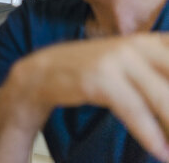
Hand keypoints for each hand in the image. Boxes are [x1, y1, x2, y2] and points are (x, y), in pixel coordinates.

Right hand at [0, 33, 168, 161]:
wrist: (36, 75)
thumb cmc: (80, 72)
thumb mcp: (119, 66)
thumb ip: (149, 73)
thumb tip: (167, 94)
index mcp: (141, 42)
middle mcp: (130, 46)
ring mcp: (113, 60)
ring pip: (159, 94)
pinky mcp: (96, 78)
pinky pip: (130, 107)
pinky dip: (147, 130)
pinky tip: (157, 148)